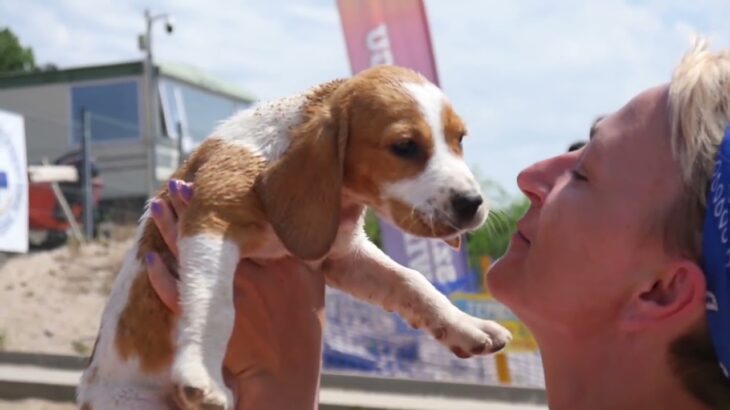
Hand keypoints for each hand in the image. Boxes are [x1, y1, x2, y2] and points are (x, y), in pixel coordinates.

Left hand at [146, 180, 324, 409]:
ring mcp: (225, 296)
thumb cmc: (301, 332)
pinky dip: (161, 277)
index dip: (232, 199)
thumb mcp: (314, 284)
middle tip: (177, 184)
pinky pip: (175, 294)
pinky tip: (151, 260)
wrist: (282, 379)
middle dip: (193, 206)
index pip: (252, 221)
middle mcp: (252, 274)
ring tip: (157, 207)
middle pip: (215, 233)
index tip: (218, 179)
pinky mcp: (204, 320)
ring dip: (169, 231)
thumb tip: (318, 216)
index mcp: (281, 263)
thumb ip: (308, 251)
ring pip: (190, 256)